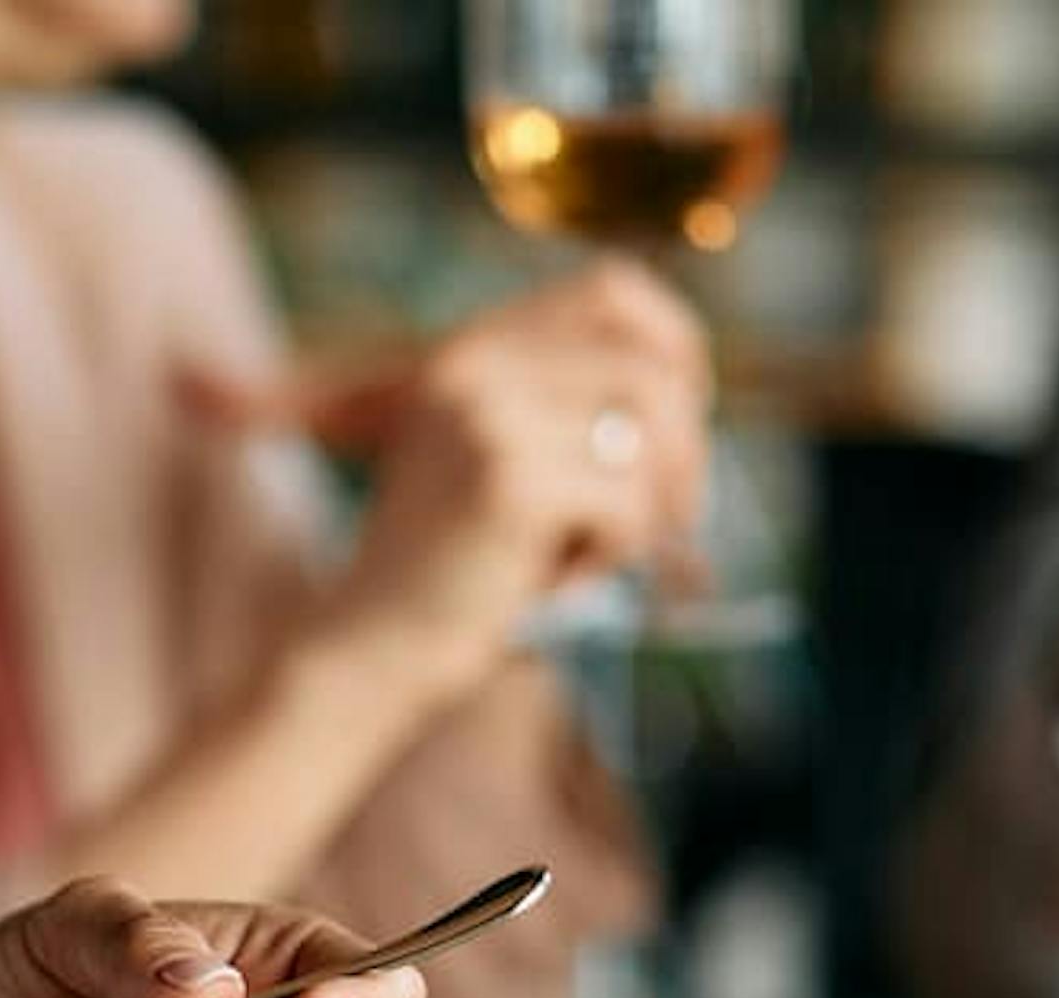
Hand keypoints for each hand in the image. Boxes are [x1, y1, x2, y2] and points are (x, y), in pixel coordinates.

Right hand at [199, 263, 712, 711]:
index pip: (612, 290)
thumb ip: (567, 405)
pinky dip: (611, 555)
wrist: (370, 645)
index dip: (672, 344)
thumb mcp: (502, 457)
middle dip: (683, 449)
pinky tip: (552, 583)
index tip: (683, 415)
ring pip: (646, 441)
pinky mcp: (511, 483)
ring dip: (640, 511)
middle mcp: (475, 365)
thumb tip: (688, 386)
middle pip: (648, 371)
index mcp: (470, 348)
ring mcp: (489, 418)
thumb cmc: (452, 567)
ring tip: (584, 554)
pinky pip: (627, 504)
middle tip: (672, 517)